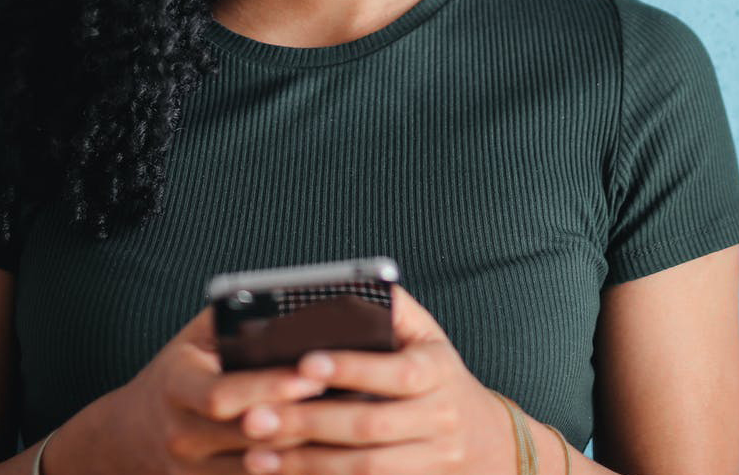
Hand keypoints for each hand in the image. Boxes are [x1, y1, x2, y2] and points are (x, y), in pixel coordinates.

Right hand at [42, 300, 333, 473]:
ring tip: (346, 432)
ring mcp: (191, 473)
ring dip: (305, 452)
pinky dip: (291, 473)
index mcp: (175, 388)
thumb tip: (282, 301)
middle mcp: (180, 436)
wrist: (128, 435)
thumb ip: (229, 320)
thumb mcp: (191, 341)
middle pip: (251, 435)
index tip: (313, 374)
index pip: (222, 395)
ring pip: (260, 468)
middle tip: (349, 404)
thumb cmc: (175, 375)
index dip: (269, 387)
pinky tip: (326, 459)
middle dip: (301, 420)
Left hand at [230, 282, 516, 473]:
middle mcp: (440, 418)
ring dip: (305, 463)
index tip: (304, 363)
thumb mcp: (427, 336)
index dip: (352, 369)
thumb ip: (392, 308)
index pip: (398, 372)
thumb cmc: (438, 375)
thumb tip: (353, 282)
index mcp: (440, 371)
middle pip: (370, 425)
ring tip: (255, 454)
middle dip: (309, 422)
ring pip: (363, 467)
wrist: (484, 441)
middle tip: (255, 417)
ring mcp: (429, 459)